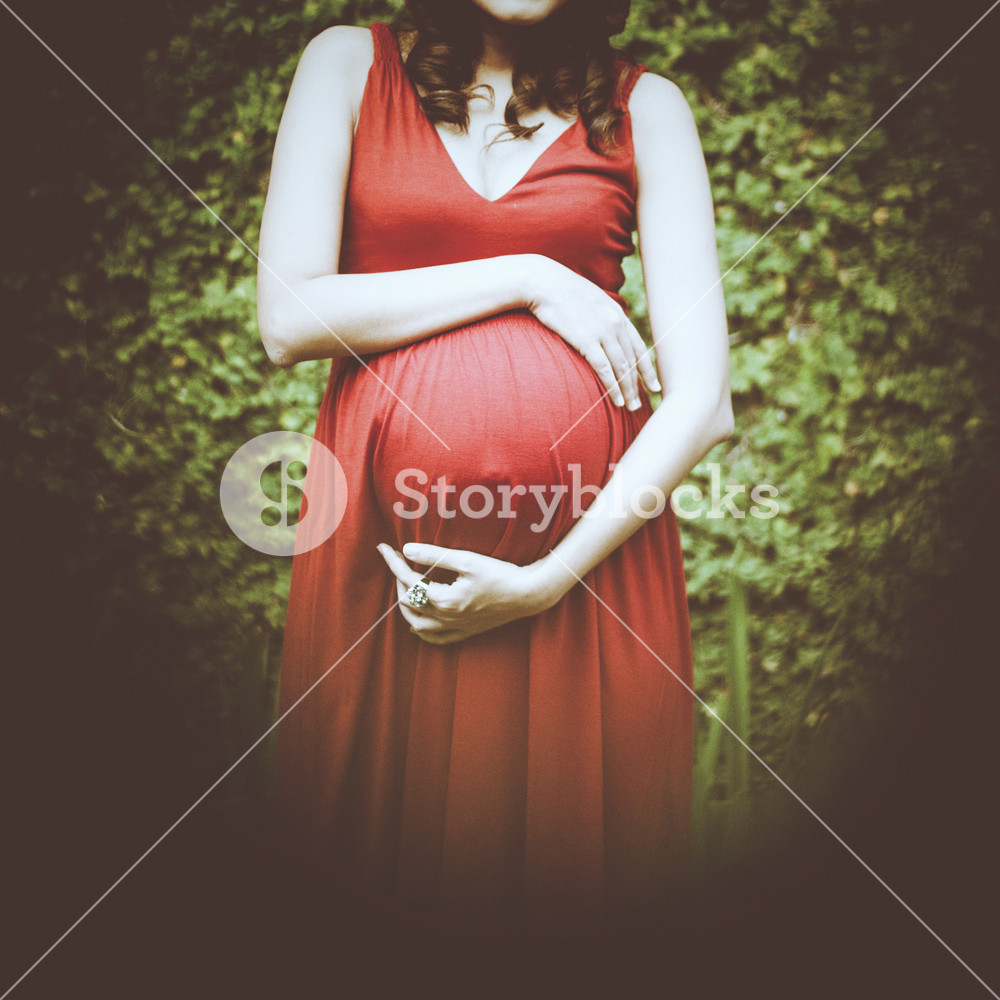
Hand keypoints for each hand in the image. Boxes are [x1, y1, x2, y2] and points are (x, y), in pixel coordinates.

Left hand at [376, 542, 563, 644]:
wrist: (528, 594)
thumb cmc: (500, 574)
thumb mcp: (466, 559)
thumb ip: (434, 556)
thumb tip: (407, 549)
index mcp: (444, 599)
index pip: (409, 580)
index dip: (393, 562)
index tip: (384, 548)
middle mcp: (447, 617)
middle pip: (409, 602)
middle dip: (398, 579)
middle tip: (398, 560)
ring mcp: (456, 627)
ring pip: (418, 625)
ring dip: (406, 606)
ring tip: (404, 587)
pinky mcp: (467, 631)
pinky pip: (437, 639)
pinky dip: (423, 631)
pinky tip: (418, 623)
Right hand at [524, 255, 660, 409]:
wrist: (543, 282)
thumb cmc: (560, 292)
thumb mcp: (589, 300)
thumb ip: (599, 316)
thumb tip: (600, 330)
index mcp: (617, 314)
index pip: (639, 347)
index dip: (648, 369)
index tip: (654, 385)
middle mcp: (615, 324)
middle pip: (632, 361)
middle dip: (638, 385)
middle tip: (639, 405)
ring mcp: (602, 332)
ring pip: (621, 367)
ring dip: (627, 390)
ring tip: (629, 407)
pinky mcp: (586, 340)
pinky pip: (604, 369)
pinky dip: (612, 386)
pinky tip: (615, 400)